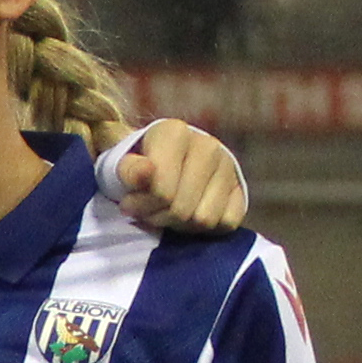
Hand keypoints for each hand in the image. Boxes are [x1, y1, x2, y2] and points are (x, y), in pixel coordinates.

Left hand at [114, 118, 251, 239]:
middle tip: (150, 211)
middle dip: (160, 218)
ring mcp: (228, 166)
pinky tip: (191, 213)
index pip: (161, 192)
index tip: (129, 203)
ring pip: (204, 220)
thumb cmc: (138, 168)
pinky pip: (226, 224)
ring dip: (182, 226)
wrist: (164, 164)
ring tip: (169, 212)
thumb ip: (129, 171)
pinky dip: (206, 229)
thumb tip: (145, 173)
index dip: (141, 206)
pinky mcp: (241, 188)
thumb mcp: (121, 167)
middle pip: (182, 210)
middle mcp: (208, 145)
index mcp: (175, 132)